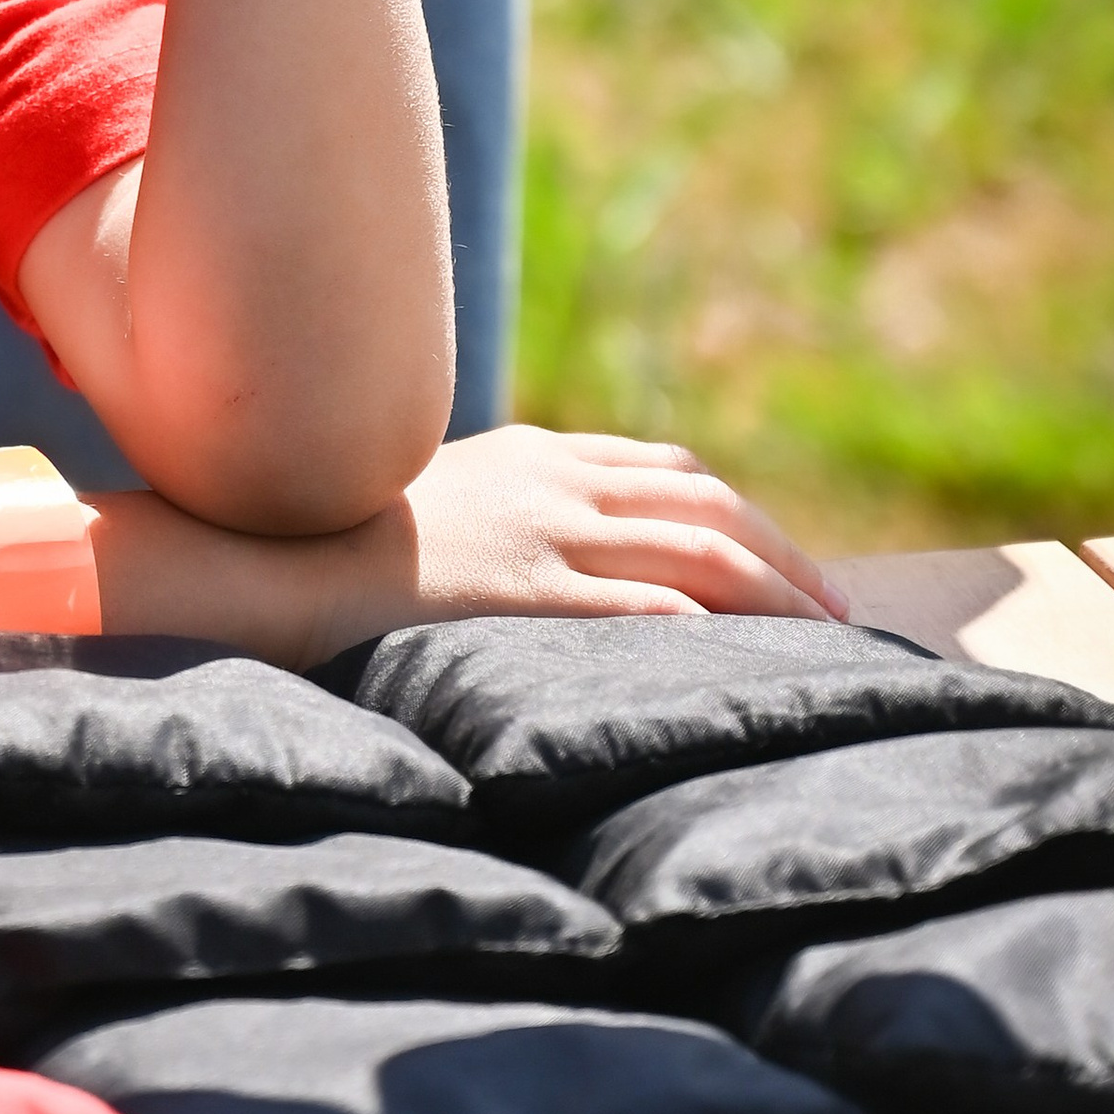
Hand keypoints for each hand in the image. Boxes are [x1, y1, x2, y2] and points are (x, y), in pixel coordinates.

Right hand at [320, 423, 843, 649]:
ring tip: (823, 638)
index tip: (781, 555)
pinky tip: (746, 659)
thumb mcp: (441, 497)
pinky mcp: (530, 592)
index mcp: (538, 454)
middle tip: (837, 606)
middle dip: (785, 554)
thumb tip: (535, 554)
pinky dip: (709, 627)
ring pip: (699, 551)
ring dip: (775, 594)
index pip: (668, 469)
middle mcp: (557, 483)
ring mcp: (547, 534)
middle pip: (706, 506)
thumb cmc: (343, 537)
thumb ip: (503, 508)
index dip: (739, 512)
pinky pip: (645, 606)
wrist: (277, 552)